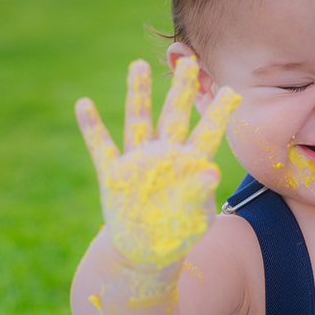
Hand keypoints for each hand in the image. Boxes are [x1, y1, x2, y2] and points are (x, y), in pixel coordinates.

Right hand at [75, 57, 240, 268]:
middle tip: (188, 62)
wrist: (147, 253)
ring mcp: (138, 162)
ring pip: (138, 121)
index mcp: (189, 165)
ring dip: (138, 94)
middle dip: (180, 90)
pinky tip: (84, 104)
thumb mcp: (195, 218)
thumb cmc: (178, 233)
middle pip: (173, 116)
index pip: (207, 134)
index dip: (218, 113)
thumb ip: (200, 193)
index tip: (231, 91)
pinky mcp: (114, 175)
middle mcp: (164, 156)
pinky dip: (92, 127)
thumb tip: (212, 172)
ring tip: (138, 65)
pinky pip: (101, 147)